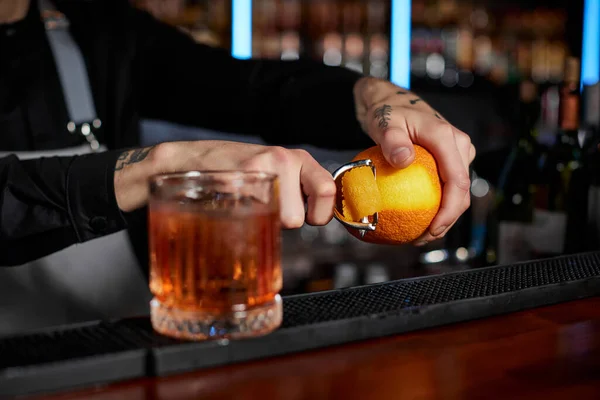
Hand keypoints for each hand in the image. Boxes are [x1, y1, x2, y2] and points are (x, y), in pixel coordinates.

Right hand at [113, 140, 335, 228]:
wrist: (190, 160)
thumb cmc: (235, 172)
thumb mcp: (274, 174)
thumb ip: (298, 191)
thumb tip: (322, 219)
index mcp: (297, 158)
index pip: (328, 191)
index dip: (318, 214)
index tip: (306, 216)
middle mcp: (284, 158)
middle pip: (299, 218)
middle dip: (282, 222)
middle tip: (264, 207)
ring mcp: (261, 167)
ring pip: (279, 220)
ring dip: (262, 221)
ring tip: (246, 203)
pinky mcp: (238, 178)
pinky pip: (255, 215)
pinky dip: (243, 217)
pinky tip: (232, 202)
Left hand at [353, 77, 475, 244]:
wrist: (391, 101)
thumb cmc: (388, 111)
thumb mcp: (385, 123)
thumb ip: (392, 140)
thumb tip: (403, 160)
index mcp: (447, 138)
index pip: (458, 180)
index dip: (450, 210)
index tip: (433, 229)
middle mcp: (458, 146)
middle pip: (462, 191)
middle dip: (448, 220)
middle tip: (423, 239)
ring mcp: (455, 154)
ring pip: (457, 192)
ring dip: (444, 216)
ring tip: (420, 235)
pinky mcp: (448, 160)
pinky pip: (446, 187)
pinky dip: (436, 205)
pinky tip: (417, 219)